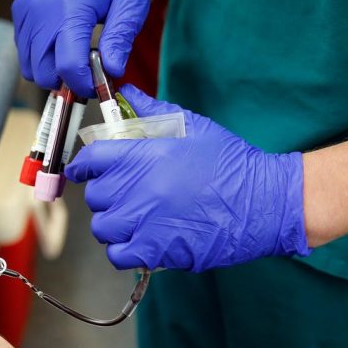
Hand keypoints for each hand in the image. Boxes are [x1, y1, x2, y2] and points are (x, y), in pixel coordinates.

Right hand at [12, 0, 149, 96]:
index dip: (83, 85)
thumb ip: (121, 38)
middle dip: (65, 82)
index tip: (98, 85)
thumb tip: (113, 72)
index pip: (68, 66)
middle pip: (43, 73)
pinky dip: (40, 57)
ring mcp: (27, 12)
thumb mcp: (131, 0)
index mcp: (71, 9)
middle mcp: (41, 12)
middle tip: (86, 72)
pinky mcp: (20, 11)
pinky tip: (60, 43)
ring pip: (29, 67)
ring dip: (51, 71)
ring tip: (74, 56)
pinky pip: (23, 51)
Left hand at [65, 85, 310, 271]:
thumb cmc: (232, 163)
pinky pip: (118, 255)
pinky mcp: (156, 250)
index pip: (91, 159)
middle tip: (124, 195)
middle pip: (95, 196)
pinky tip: (139, 241)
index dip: (83, 166)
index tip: (84, 171)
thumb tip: (126, 93)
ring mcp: (144, 221)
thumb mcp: (192, 126)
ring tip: (133, 219)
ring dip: (114, 224)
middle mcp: (138, 188)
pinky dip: (123, 250)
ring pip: (103, 227)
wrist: (264, 201)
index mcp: (144, 154)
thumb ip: (152, 111)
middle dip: (105, 195)